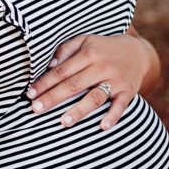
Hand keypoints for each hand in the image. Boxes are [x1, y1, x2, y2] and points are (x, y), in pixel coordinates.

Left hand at [26, 29, 158, 129]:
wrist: (137, 52)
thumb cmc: (103, 48)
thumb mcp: (85, 41)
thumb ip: (66, 49)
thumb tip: (50, 65)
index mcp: (89, 53)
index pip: (62, 70)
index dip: (45, 82)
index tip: (30, 94)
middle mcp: (102, 66)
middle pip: (74, 84)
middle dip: (54, 97)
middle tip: (36, 110)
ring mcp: (116, 80)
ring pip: (95, 97)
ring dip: (79, 110)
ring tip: (63, 122)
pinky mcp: (128, 92)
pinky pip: (121, 106)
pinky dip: (113, 117)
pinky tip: (102, 127)